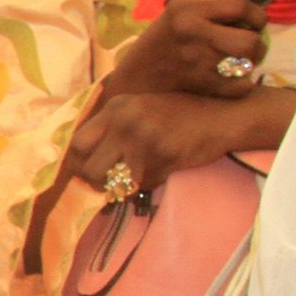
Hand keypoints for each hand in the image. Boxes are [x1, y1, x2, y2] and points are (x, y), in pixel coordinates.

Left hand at [60, 85, 295, 197]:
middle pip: (89, 168)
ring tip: (132, 179)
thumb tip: (80, 158)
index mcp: (116, 108)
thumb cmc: (177, 114)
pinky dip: (144, 185)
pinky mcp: (164, 158)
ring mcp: (144, 141)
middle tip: (107, 183)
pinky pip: (141, 185)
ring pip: (114, 182)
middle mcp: (125, 123)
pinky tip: (157, 172)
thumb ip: (110, 126)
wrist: (220, 117)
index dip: (76, 164)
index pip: (77, 144)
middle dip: (95, 182)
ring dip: (119, 187)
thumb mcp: (138, 108)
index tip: (83, 172)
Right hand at [104, 0, 270, 100]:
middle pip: (249, 41)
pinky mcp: (197, 84)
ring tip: (236, 62)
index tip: (253, 24)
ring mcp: (194, 60)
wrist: (134, 77)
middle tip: (246, 48)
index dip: (256, 16)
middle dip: (256, 46)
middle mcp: (190, 31)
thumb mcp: (182, 11)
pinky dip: (239, 85)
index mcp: (186, 9)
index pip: (240, 6)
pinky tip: (229, 80)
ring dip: (247, 65)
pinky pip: (240, 86)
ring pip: (246, 64)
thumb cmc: (162, 40)